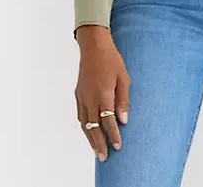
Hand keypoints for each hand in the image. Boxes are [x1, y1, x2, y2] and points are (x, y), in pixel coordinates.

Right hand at [74, 25, 129, 161]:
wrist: (94, 46)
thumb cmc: (111, 59)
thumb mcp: (124, 78)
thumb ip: (124, 100)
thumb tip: (123, 120)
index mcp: (103, 95)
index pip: (108, 122)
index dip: (113, 135)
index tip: (118, 146)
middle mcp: (90, 98)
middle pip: (94, 127)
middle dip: (100, 143)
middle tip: (105, 157)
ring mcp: (82, 97)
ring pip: (85, 124)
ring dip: (90, 138)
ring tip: (96, 150)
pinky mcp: (78, 94)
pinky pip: (80, 115)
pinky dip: (84, 127)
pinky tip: (89, 131)